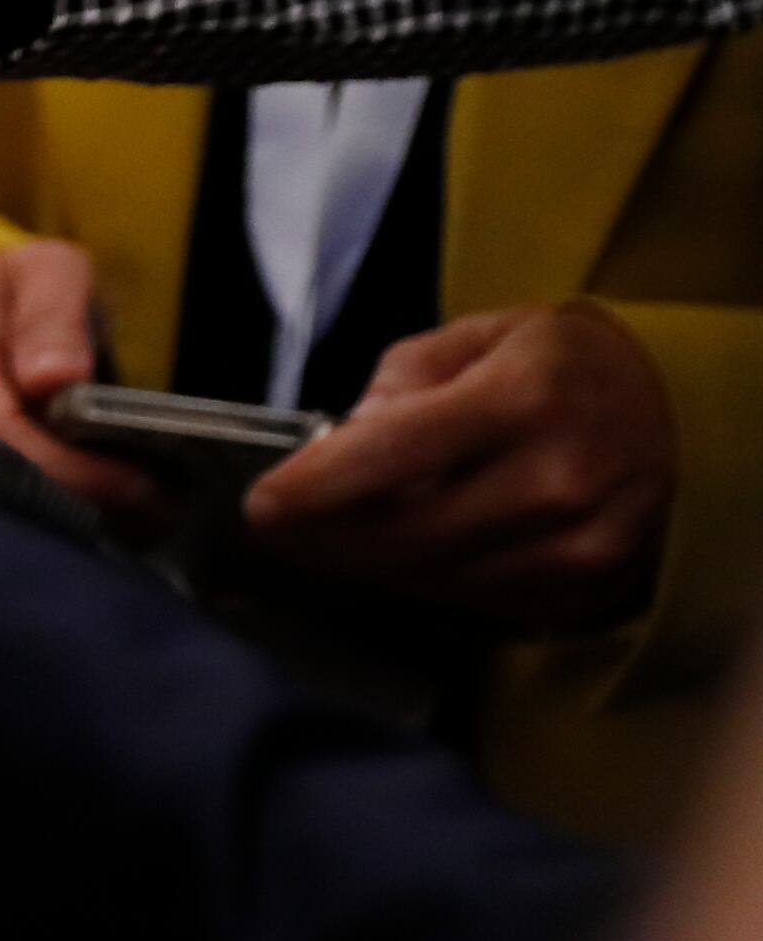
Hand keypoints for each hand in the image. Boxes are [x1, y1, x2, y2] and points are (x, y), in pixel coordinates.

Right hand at [0, 240, 151, 511]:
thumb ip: (54, 316)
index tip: (137, 485)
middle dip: (72, 503)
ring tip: (139, 518)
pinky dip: (52, 515)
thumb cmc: (26, 288)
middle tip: (152, 512)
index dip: (70, 468)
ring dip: (65, 517)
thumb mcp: (51, 274)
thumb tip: (52, 379)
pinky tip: (103, 516)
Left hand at [241, 303, 679, 631]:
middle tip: (277, 535)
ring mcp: (580, 548)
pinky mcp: (590, 593)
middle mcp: (555, 481)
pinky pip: (482, 604)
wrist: (682, 414)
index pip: (389, 457)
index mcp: (519, 400)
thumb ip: (399, 384)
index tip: (258, 507)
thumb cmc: (559, 364)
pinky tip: (406, 556)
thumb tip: (342, 443)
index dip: (313, 489)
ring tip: (332, 542)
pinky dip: (432, 583)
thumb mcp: (476, 336)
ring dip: (372, 567)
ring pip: (437, 581)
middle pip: (404, 538)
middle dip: (325, 542)